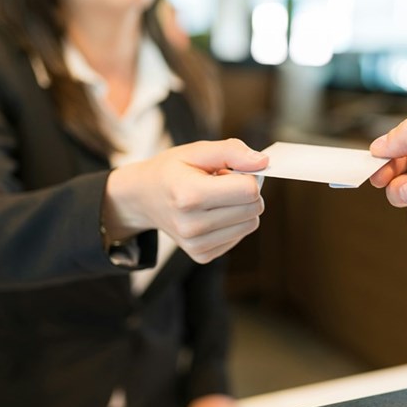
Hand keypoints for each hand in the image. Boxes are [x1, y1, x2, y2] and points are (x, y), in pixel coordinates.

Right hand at [105, 138, 267, 262]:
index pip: (249, 190)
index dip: (247, 176)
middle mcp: (192, 225)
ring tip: (215, 199)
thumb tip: (263, 163)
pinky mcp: (202, 256)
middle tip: (221, 184)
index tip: (229, 172)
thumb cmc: (172, 171)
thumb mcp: (197, 151)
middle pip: (254, 209)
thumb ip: (232, 151)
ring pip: (250, 224)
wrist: (143, 198)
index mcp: (189, 195)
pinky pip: (239, 237)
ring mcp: (196, 244)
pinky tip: (211, 214)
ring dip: (240, 208)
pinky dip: (232, 223)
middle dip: (246, 192)